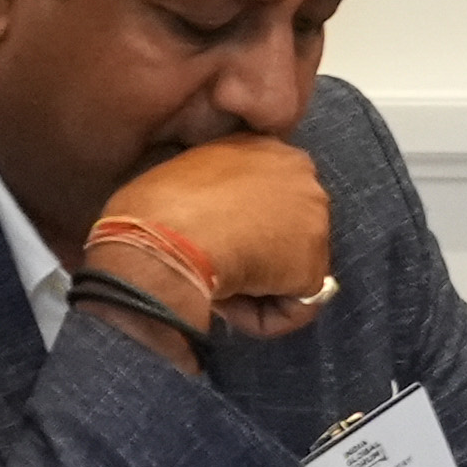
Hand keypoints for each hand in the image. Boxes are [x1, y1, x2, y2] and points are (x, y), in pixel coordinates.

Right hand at [98, 136, 334, 337]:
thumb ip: (209, 193)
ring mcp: (316, 220)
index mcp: (264, 148)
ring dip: (254, 287)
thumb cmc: (150, 211)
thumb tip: (205, 227)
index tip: (208, 243)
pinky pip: (293, 307)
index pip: (267, 195)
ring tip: (212, 287)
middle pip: (284, 230)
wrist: (163, 242)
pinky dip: (262, 318)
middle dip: (254, 255)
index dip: (238, 226)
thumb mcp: (180, 179)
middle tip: (210, 268)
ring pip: (288, 269)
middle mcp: (302, 175)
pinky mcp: (314, 266)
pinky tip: (226, 306)